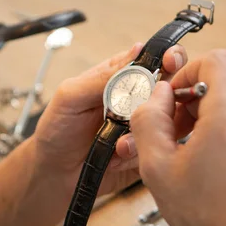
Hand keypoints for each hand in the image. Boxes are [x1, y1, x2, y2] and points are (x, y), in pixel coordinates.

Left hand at [32, 43, 187, 195]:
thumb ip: (104, 77)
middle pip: (172, 88)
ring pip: (169, 121)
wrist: (54, 173)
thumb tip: (136, 51)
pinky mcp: (147, 152)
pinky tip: (118, 157)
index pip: (154, 60)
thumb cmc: (56, 130)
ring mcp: (145, 127)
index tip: (170, 62)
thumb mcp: (71, 96)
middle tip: (150, 108)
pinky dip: (141, 152)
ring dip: (149, 131)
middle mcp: (137, 101)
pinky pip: (160, 149)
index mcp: (119, 78)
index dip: (168, 58)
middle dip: (169, 96)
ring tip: (119, 144)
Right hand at [129, 50, 225, 225]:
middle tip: (178, 130)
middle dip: (198, 101)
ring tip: (199, 153)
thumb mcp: (157, 167)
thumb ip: (148, 119)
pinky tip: (222, 166)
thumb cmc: (209, 218)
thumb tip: (157, 96)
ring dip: (217, 120)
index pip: (217, 59)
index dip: (189, 71)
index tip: (177, 95)